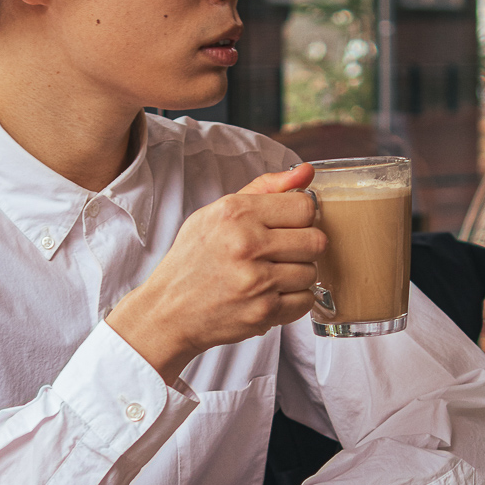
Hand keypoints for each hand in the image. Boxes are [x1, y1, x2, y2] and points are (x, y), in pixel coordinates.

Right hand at [106, 163, 324, 382]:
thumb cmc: (194, 260)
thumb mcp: (217, 213)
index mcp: (236, 213)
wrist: (169, 311)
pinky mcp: (264, 312)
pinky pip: (306, 301)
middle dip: (303, 248)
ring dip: (297, 276)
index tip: (288, 227)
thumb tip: (306, 172)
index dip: (301, 218)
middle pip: (315, 241)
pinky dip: (293, 300)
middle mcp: (247, 244)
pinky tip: (270, 295)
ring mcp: (257, 281)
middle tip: (281, 254)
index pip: (305, 206)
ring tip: (271, 276)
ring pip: (312, 272)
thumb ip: (265, 189)